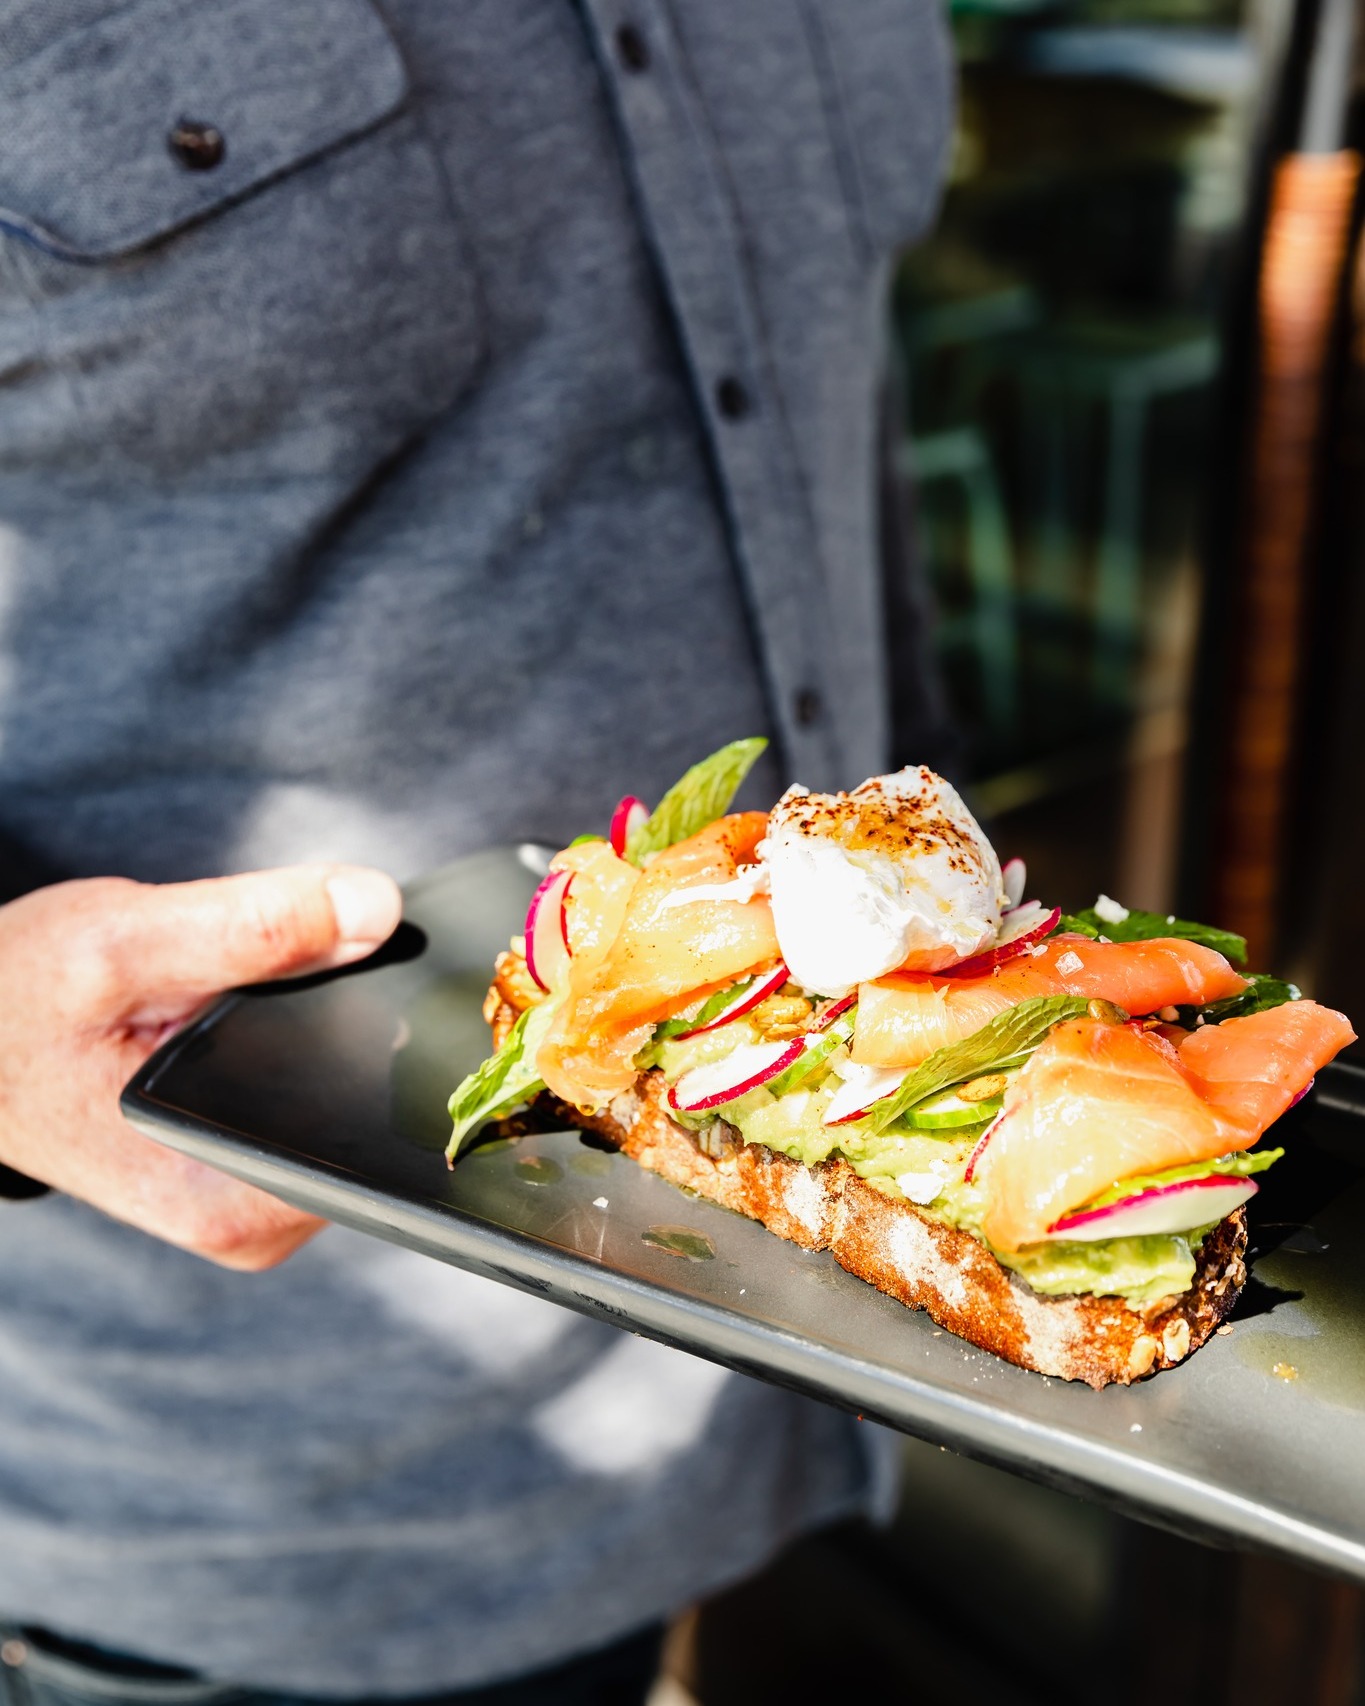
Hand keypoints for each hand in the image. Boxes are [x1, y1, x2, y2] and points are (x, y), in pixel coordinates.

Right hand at [0, 865, 401, 1269]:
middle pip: (376, 1115)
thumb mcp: (126, 942)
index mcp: (224, 1197)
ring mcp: (257, 1196)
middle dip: (369, 1026)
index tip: (395, 969)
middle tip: (318, 955)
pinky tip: (282, 1002)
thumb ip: (255, 928)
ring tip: (280, 979)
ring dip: (344, 1029)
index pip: (380, 1133)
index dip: (404, 1042)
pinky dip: (322, 1040)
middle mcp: (251, 1220)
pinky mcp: (254, 1163)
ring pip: (358, 1101)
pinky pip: (328, 1098)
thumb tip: (375, 910)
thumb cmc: (21, 1000)